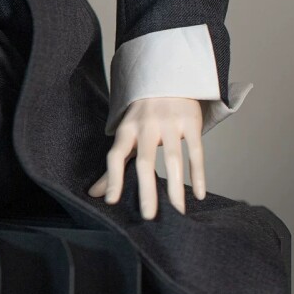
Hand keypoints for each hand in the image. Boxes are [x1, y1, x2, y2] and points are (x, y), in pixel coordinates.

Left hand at [87, 96, 204, 219]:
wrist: (167, 76)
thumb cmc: (143, 115)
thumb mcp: (126, 134)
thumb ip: (114, 164)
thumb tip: (94, 195)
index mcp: (127, 130)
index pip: (115, 155)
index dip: (112, 178)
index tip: (111, 202)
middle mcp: (146, 126)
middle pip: (145, 161)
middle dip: (146, 190)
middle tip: (149, 217)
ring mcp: (170, 122)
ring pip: (173, 159)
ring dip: (176, 188)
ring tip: (178, 212)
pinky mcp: (190, 121)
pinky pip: (196, 151)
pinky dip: (197, 174)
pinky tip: (198, 195)